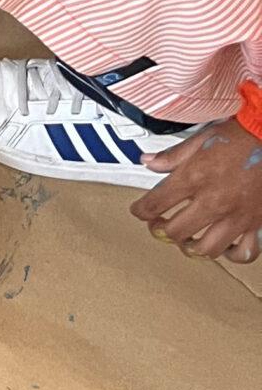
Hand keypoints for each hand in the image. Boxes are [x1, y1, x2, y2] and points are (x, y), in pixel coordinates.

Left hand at [131, 120, 261, 263]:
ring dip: (192, 247)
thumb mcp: (201, 138)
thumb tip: (149, 162)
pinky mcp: (257, 223)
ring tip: (187, 240)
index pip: (155, 204)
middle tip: (158, 226)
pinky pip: (244, 252)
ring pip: (207, 249)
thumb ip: (173, 155)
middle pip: (176, 231)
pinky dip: (232, 254)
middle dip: (160, 231)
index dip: (140, 210)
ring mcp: (237, 215)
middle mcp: (214, 200)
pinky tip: (225, 246)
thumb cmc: (242, 135)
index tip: (139, 210)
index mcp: (195, 177)